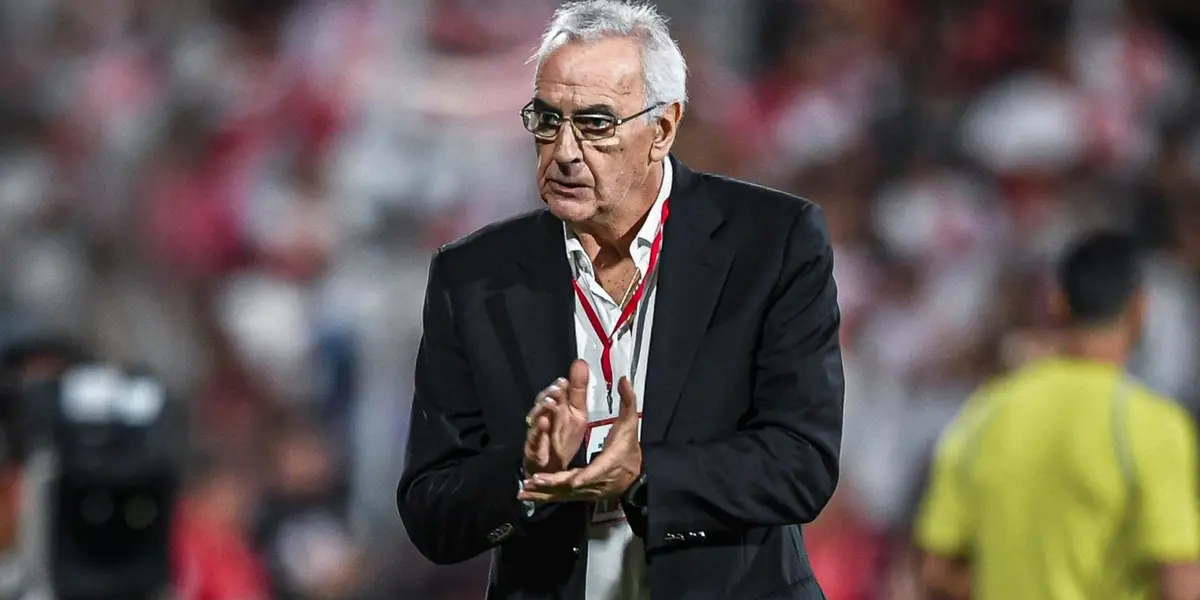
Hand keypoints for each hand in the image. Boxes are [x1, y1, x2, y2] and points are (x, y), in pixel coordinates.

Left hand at [518, 377, 640, 502]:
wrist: (635, 474)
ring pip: (564, 494)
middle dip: (553, 484)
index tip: (565, 478)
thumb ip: (627, 401)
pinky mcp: (583, 494)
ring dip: (544, 494)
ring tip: (525, 490)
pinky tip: (529, 496)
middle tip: (534, 479)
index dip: (581, 477)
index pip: (594, 472)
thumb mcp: (630, 423)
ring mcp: (589, 490)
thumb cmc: (629, 447)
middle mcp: (597, 481)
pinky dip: (546, 497)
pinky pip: (562, 497)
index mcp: (608, 464)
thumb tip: (624, 379)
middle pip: (573, 486)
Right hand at [522, 360, 589, 475]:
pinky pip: (534, 437)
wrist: (552, 466)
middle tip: (558, 389)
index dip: (558, 386)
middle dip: (549, 394)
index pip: (554, 391)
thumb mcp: (577, 413)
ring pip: (536, 416)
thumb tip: (580, 362)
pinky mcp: (533, 446)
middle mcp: (544, 415)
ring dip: (543, 408)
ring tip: (552, 403)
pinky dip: (539, 430)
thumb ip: (578, 390)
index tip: (564, 381)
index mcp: (556, 407)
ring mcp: (537, 430)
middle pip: (542, 400)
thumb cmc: (563, 438)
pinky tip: (545, 423)